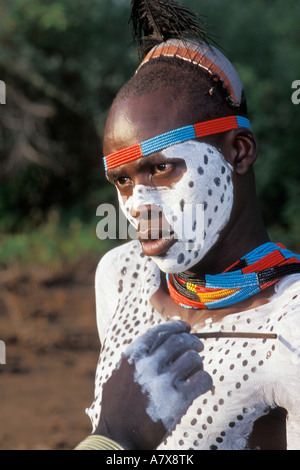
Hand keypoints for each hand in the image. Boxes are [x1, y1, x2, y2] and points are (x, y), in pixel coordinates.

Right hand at [95, 321, 211, 449]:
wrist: (118, 438)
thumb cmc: (117, 409)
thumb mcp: (118, 376)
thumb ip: (134, 359)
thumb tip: (153, 343)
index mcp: (132, 356)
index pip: (159, 332)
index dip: (175, 326)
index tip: (185, 327)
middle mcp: (147, 365)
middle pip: (179, 341)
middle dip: (192, 341)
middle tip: (198, 346)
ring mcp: (162, 382)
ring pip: (193, 358)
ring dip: (198, 362)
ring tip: (196, 369)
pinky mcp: (177, 400)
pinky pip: (202, 380)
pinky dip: (205, 380)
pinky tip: (202, 384)